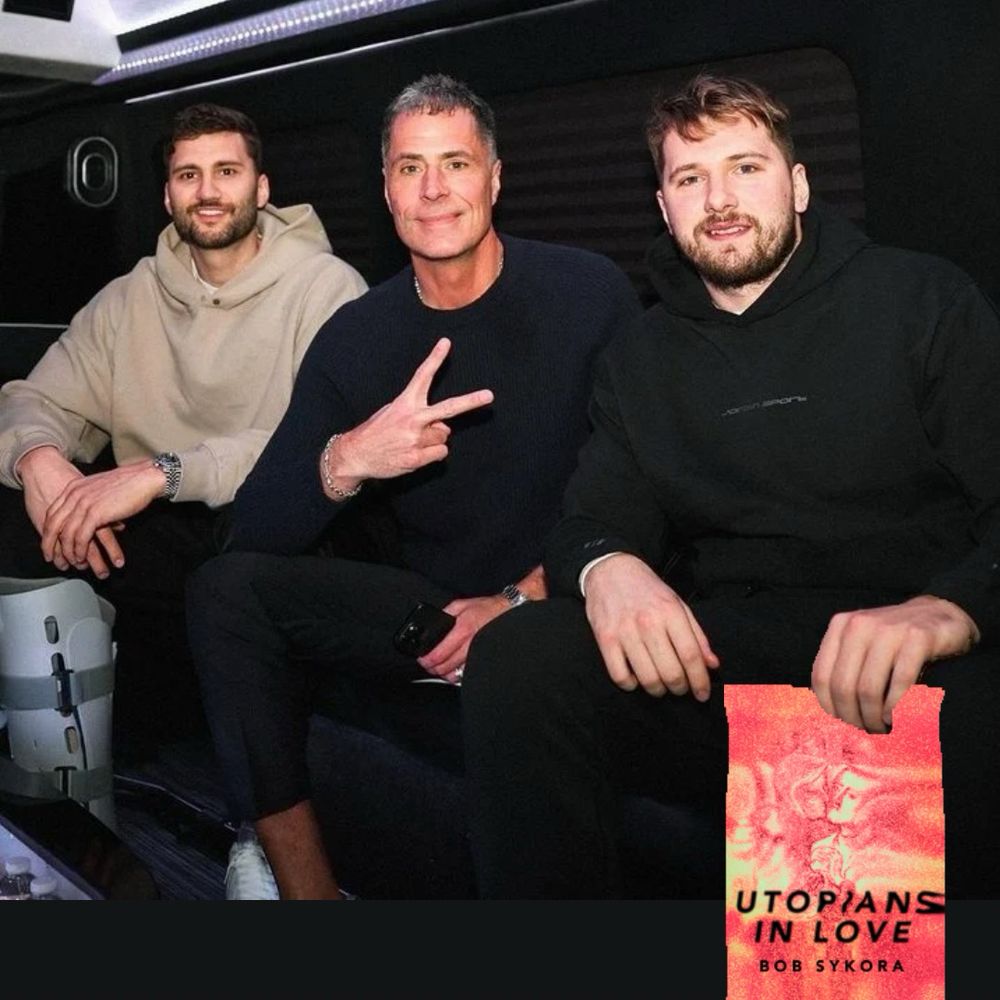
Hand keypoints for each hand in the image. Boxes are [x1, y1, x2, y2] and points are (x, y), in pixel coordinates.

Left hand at [17, 446, 124, 577]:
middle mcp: (75, 495)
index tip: (49, 543)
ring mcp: (84, 504)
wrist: (145, 478)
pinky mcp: (96, 514)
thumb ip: (89, 498)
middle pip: (53, 524)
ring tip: (74, 561)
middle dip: (50, 545)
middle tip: (51, 558)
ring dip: (68, 551)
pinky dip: (80, 550)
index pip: (52, 512)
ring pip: (67, 533)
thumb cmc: (130, 482)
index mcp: (74, 487)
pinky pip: (81, 537)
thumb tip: (88, 512)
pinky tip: (83, 557)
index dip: (48, 531)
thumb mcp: (100, 487)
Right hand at [325, 338, 492, 491]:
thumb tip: (444, 425)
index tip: (446, 343)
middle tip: (489, 396)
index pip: (422, 376)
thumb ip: (417, 413)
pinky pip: (441, 453)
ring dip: (434, 439)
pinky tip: (414, 453)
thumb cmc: (376, 432)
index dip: (435, 358)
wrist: (356, 455)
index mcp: (405, 403)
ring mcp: (415, 439)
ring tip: (413, 442)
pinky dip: (432, 454)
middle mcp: (412, 419)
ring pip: (444, 436)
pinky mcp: (416, 457)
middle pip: (448, 408)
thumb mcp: (391, 412)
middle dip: (470, 402)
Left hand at [418, 594, 509, 681]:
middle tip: (428, 664)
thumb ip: (445, 613)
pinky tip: (454, 669)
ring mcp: (478, 656)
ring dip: (444, 673)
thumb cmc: (487, 609)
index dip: (426, 660)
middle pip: (444, 668)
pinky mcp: (483, 661)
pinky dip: (458, 674)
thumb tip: (432, 623)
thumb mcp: (462, 604)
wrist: (509, 613)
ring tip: (440, 667)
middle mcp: (470, 646)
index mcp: (462, 630)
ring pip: (455, 675)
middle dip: (432, 668)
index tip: (422, 659)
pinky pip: (466, 674)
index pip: (439, 654)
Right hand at [584, 553, 718, 698]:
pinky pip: (619, 676)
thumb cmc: (647, 590)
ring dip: (658, 690)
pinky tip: (636, 679)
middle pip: (671, 672)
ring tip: (660, 686)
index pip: (691, 656)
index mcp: (670, 612)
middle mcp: (648, 622)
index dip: (700, 680)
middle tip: (680, 689)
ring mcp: (625, 632)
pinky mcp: (605, 639)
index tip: (702, 695)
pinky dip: (631, 685)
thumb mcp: (678, 604)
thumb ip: (696, 635)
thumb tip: (712, 664)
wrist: (610, 570)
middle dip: (680, 689)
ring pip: (647, 678)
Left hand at [811, 595, 979, 732]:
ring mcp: (889, 630)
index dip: (830, 707)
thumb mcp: (861, 644)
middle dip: (852, 717)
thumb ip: (844, 667)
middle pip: (843, 686)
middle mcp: (859, 625)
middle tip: (865, 731)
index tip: (842, 725)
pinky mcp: (918, 638)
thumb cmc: (895, 640)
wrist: (940, 614)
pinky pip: (900, 683)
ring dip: (874, 717)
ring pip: (869, 689)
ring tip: (881, 728)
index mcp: (840, 626)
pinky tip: (896, 717)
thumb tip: (831, 713)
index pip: (821, 677)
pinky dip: (896, 707)